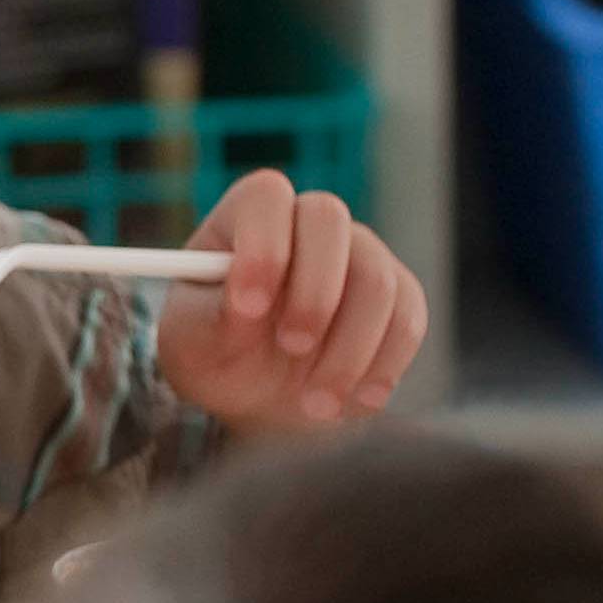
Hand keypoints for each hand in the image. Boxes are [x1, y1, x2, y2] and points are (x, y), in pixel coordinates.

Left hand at [157, 170, 427, 429]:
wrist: (255, 392)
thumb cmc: (213, 351)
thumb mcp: (194, 341)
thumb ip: (214, 318)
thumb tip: (247, 305)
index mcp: (247, 217)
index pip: (265, 199)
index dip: (262, 245)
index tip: (250, 306)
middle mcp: (309, 223)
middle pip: (329, 223)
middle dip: (313, 292)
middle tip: (290, 348)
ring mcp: (361, 254)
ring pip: (376, 281)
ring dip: (348, 349)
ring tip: (314, 403)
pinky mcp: (399, 298)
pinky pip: (407, 321)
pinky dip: (383, 366)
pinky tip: (354, 402)